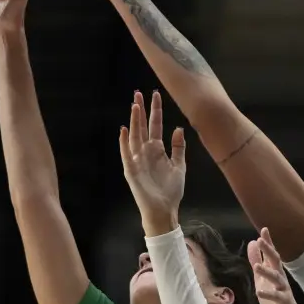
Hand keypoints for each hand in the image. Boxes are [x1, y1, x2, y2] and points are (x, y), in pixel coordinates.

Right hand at [119, 90, 185, 235]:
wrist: (164, 210)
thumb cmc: (171, 191)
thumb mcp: (180, 167)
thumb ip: (178, 148)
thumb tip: (178, 128)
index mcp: (157, 150)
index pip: (155, 125)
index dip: (155, 110)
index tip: (156, 95)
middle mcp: (146, 152)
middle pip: (142, 126)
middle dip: (141, 110)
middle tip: (139, 93)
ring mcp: (137, 160)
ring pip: (134, 136)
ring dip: (134, 121)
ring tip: (134, 105)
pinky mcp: (131, 170)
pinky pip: (126, 154)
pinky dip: (124, 142)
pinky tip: (124, 130)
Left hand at [248, 227, 303, 303]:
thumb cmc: (276, 295)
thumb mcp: (262, 277)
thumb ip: (257, 260)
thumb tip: (251, 243)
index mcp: (275, 271)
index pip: (272, 254)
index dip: (268, 242)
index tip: (264, 229)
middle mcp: (280, 277)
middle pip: (276, 261)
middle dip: (269, 251)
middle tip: (260, 241)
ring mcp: (283, 289)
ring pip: (276, 278)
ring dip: (267, 272)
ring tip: (256, 267)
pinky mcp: (284, 302)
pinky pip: (276, 297)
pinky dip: (268, 294)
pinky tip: (259, 292)